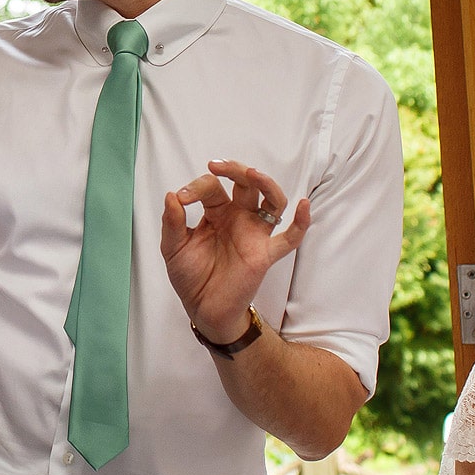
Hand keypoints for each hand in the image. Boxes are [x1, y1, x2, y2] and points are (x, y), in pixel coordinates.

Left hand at [159, 160, 310, 342]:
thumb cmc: (190, 275)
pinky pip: (289, 238)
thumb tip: (171, 195)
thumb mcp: (173, 247)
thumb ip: (173, 222)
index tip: (181, 198)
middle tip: (216, 165)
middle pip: (246, 183)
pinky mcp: (265, 254)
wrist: (202, 308)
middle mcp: (238, 217)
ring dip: (265, 184)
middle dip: (234, 169)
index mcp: (216, 212)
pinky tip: (303, 206)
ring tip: (252, 173)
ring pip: (272, 201)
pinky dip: (301, 223)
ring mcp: (254, 234)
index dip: (196, 187)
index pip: (212, 187)